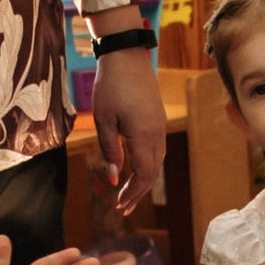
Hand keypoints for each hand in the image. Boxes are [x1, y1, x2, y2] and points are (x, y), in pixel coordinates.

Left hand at [91, 44, 168, 218]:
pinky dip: (147, 165)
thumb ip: (110, 150)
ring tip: (128, 194)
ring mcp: (160, 126)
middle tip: (122, 208)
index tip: (118, 206)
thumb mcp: (103, 120)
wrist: (126, 55)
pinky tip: (135, 169)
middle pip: (152, 172)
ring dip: (143, 180)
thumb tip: (112, 177)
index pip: (143, 174)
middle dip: (137, 192)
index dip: (132, 193)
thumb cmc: (110, 86)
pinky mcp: (158, 119)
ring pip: (157, 162)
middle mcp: (157, 134)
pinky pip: (157, 149)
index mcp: (144, 135)